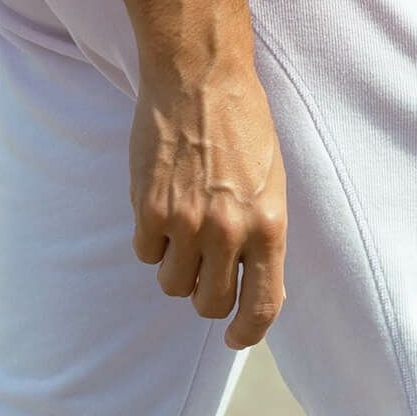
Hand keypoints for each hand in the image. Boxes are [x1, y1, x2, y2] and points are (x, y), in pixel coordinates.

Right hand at [129, 56, 287, 349]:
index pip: (261, 306)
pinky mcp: (149, 208)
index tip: (235, 338)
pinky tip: (160, 209)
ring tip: (182, 230)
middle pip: (209, 304)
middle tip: (204, 270)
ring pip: (173, 284)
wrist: (199, 77)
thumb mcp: (271, 184)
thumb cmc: (242, 125)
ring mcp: (186, 222)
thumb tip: (251, 283)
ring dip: (176, 267)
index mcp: (268, 226)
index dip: (247, 333)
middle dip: (205, 295)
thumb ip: (262, 236)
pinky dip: (151, 241)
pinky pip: (145, 254)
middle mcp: (229, 231)